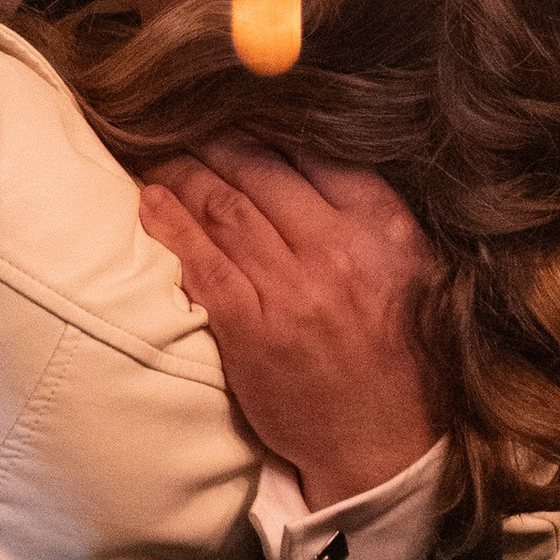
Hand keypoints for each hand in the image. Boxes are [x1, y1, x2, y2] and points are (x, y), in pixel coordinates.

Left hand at [139, 139, 437, 514]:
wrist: (384, 446)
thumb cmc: (396, 356)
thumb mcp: (409, 270)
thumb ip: (366, 213)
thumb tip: (306, 153)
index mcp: (383, 229)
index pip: (314, 152)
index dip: (266, 127)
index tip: (237, 113)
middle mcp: (339, 251)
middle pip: (259, 170)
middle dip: (214, 140)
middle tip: (183, 122)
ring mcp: (291, 290)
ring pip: (222, 207)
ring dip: (184, 171)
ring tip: (159, 151)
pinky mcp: (251, 329)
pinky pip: (200, 259)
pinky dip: (169, 222)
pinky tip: (150, 199)